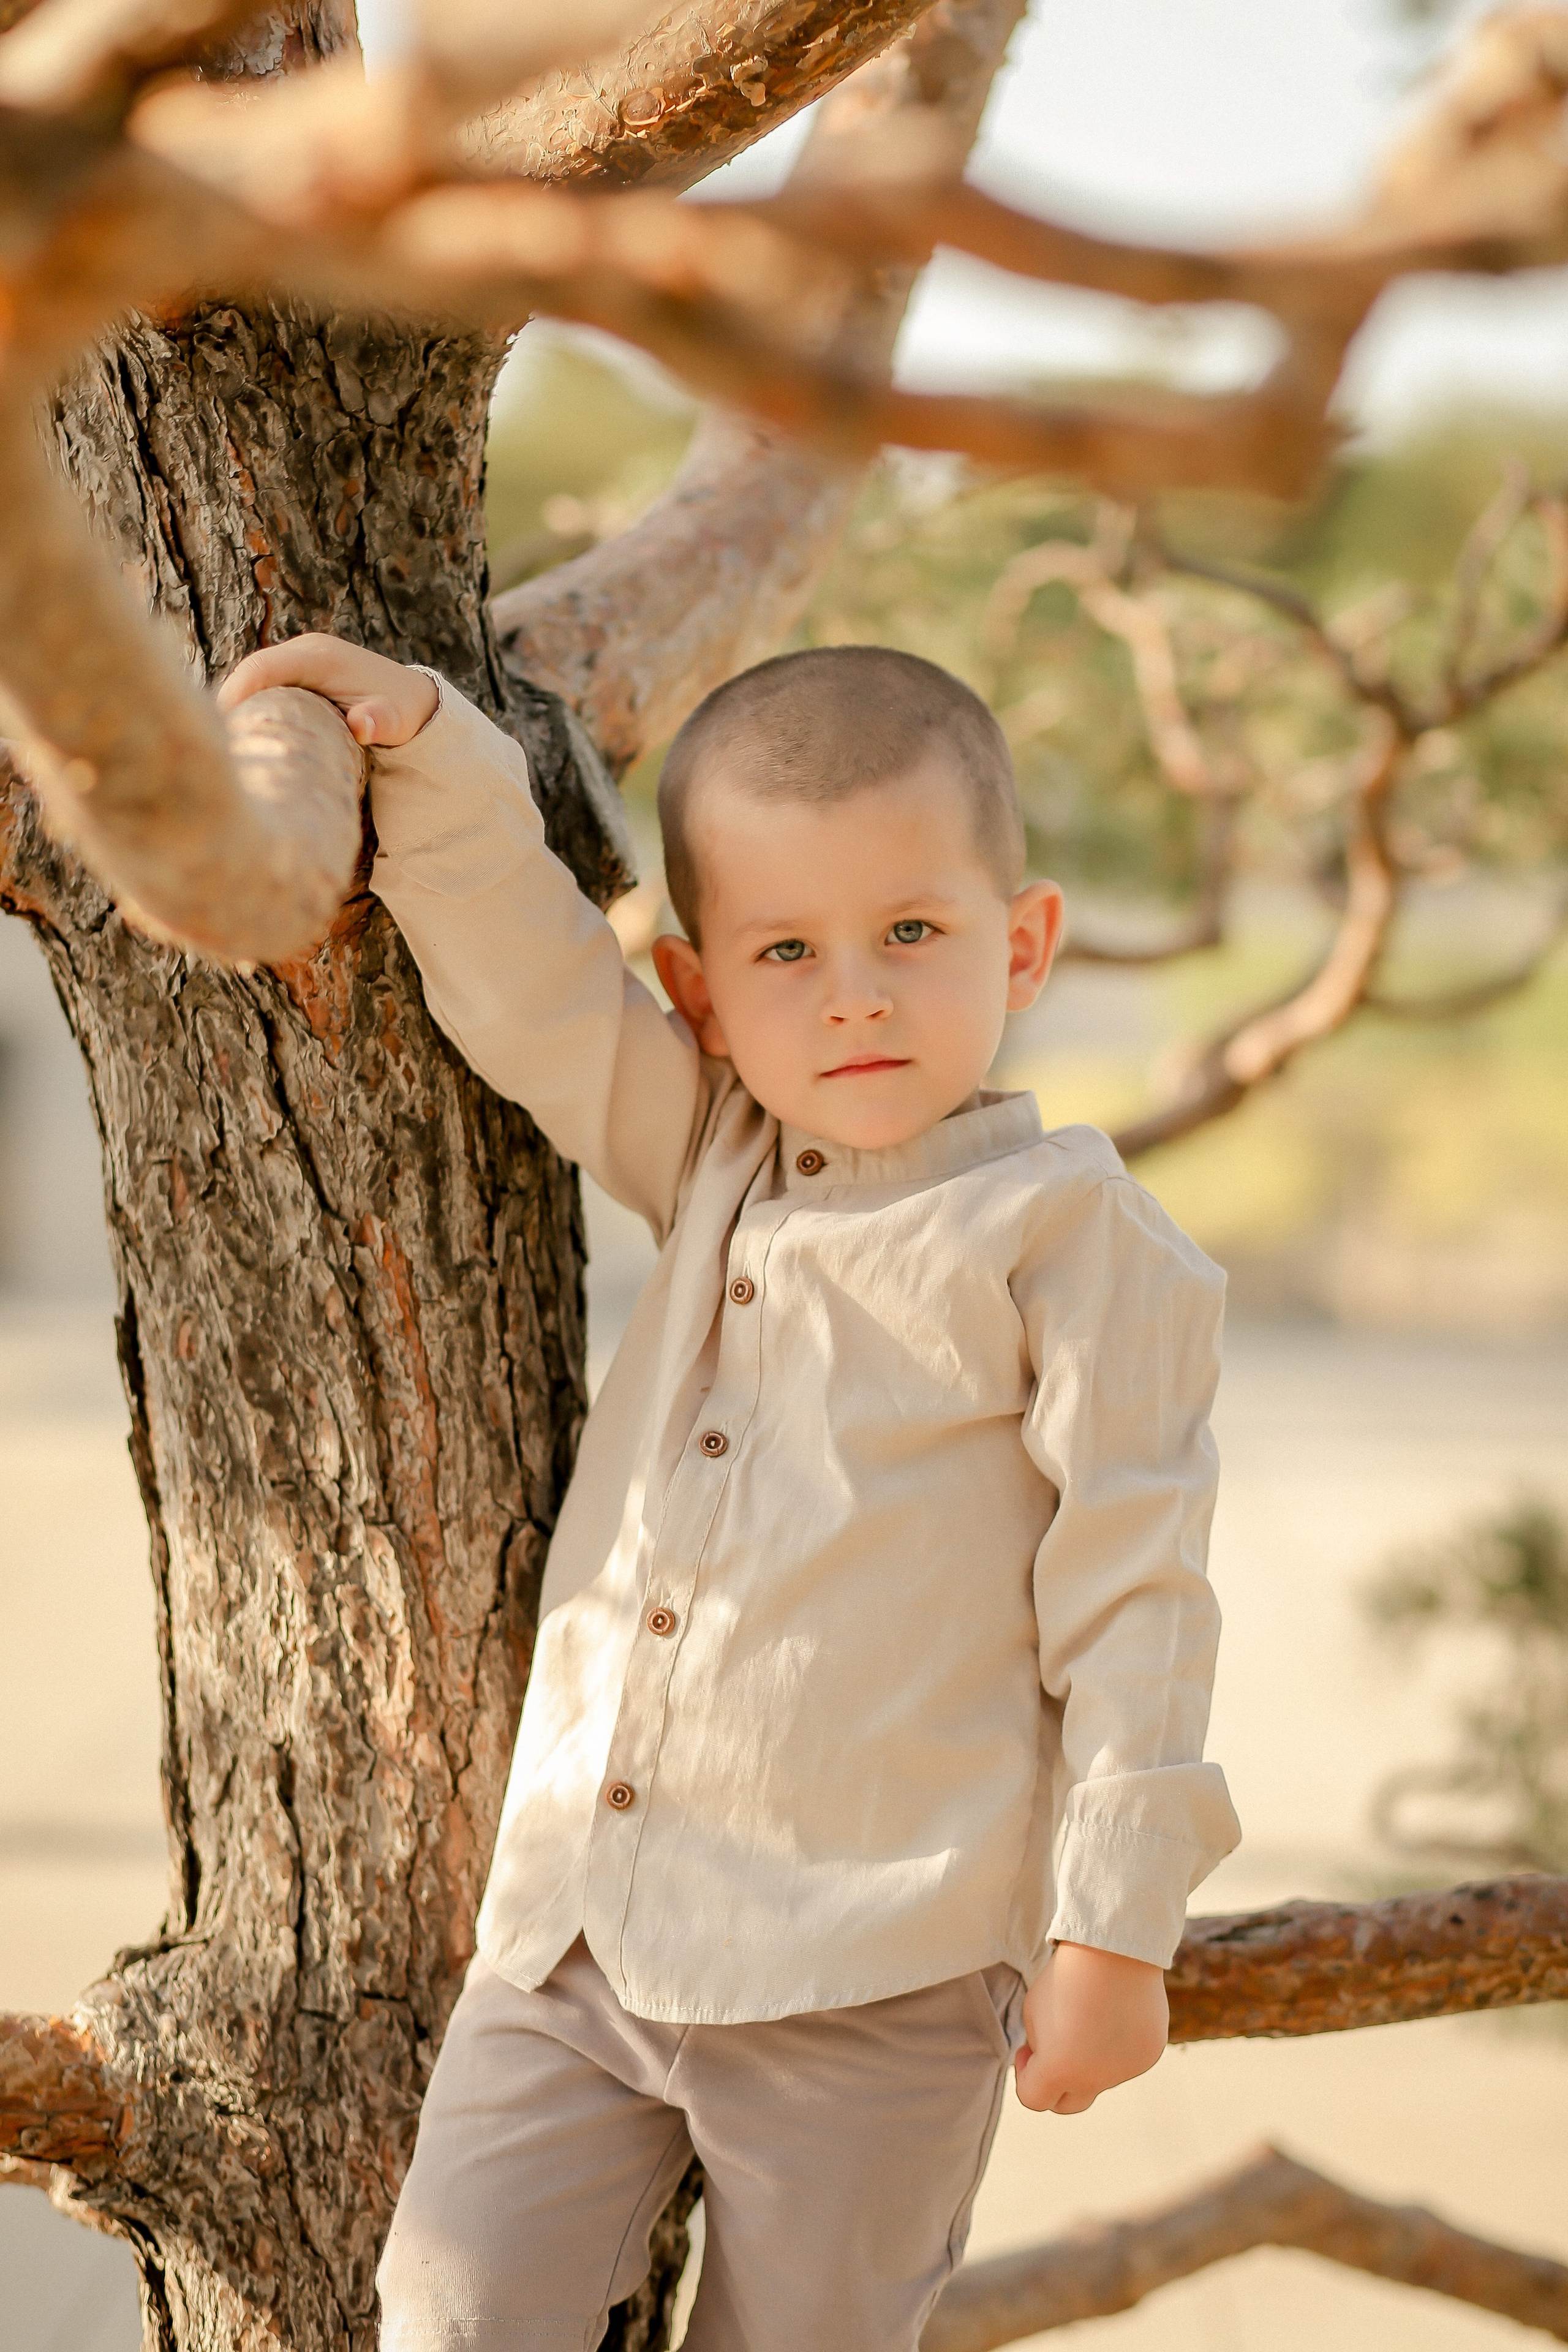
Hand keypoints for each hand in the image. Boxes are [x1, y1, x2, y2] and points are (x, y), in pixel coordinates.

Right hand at [217, 633, 438, 748]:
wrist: (416, 697)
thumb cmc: (403, 714)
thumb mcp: (395, 722)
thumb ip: (378, 722)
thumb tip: (363, 725)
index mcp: (321, 658)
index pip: (262, 669)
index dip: (235, 693)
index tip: (217, 725)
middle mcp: (308, 648)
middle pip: (252, 670)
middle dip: (229, 700)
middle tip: (211, 737)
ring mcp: (304, 654)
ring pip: (257, 675)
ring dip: (239, 700)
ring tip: (222, 735)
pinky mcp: (303, 666)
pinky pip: (268, 679)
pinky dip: (254, 699)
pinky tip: (244, 726)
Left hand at [1013, 1942, 1167, 2114]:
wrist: (1114, 1950)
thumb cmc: (1066, 1977)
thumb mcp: (1034, 2012)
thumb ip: (1040, 2047)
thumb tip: (1051, 2061)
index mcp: (1059, 2069)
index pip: (1033, 2098)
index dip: (1025, 2074)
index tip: (1028, 2050)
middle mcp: (1094, 2078)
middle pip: (1068, 2105)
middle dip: (1055, 2084)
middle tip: (1054, 2051)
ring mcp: (1125, 2070)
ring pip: (1099, 2077)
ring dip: (1089, 2059)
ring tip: (1091, 2013)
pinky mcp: (1148, 2056)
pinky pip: (1125, 2061)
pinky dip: (1116, 2046)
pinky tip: (1116, 2012)